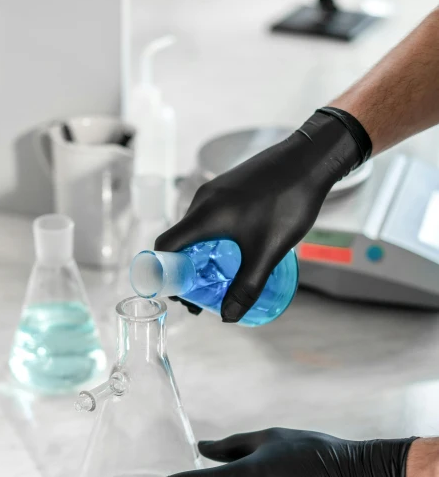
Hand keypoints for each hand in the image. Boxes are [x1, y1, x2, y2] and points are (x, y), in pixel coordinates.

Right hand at [156, 110, 365, 322]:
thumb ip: (247, 286)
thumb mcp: (268, 251)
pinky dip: (215, 241)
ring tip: (222, 278)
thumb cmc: (288, 203)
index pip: (164, 247)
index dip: (165, 274)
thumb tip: (229, 317)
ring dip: (203, 256)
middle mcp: (202, 202)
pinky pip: (211, 220)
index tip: (180, 294)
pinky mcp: (229, 188)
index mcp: (203, 216)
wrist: (311, 159)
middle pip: (180, 242)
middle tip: (204, 295)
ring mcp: (216, 192)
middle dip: (188, 272)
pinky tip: (238, 253)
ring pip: (197, 231)